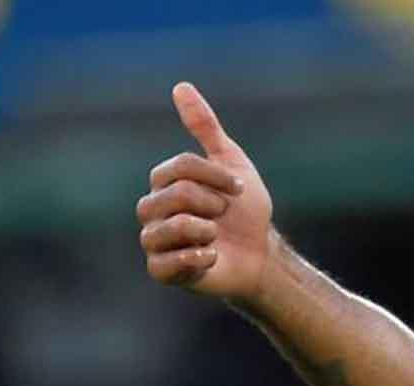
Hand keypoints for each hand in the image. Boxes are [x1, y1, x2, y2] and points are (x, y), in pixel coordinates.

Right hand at [137, 82, 273, 298]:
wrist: (261, 254)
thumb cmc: (244, 210)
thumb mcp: (232, 163)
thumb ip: (206, 128)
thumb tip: (180, 86)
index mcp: (165, 183)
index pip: (180, 167)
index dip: (215, 177)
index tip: (238, 190)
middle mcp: (152, 210)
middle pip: (175, 195)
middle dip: (212, 204)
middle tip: (224, 215)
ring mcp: (154, 241)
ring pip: (167, 228)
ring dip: (205, 231)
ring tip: (216, 237)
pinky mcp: (162, 271)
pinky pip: (165, 263)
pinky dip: (197, 258)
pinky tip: (212, 257)